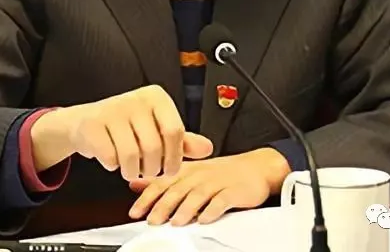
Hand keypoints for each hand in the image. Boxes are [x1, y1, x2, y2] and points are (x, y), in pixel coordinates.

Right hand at [30, 85, 212, 179]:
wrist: (86, 123)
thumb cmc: (127, 127)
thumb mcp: (157, 130)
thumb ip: (182, 141)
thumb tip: (207, 148)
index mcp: (156, 97)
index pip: (175, 131)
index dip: (174, 157)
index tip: (170, 168)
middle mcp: (136, 98)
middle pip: (154, 148)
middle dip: (152, 169)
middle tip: (146, 169)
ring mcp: (113, 109)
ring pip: (131, 156)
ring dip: (132, 171)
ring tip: (130, 166)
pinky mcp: (93, 123)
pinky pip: (110, 158)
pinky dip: (112, 166)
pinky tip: (112, 157)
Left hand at [127, 147, 290, 225]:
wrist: (256, 168)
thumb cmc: (219, 173)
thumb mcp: (188, 172)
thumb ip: (162, 179)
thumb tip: (134, 184)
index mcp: (186, 170)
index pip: (162, 181)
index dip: (147, 196)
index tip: (135, 212)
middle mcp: (199, 175)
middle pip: (178, 190)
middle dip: (163, 206)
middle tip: (152, 220)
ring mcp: (217, 182)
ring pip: (198, 195)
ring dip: (186, 209)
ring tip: (176, 222)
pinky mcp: (234, 191)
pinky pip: (222, 201)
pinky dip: (213, 210)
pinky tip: (205, 219)